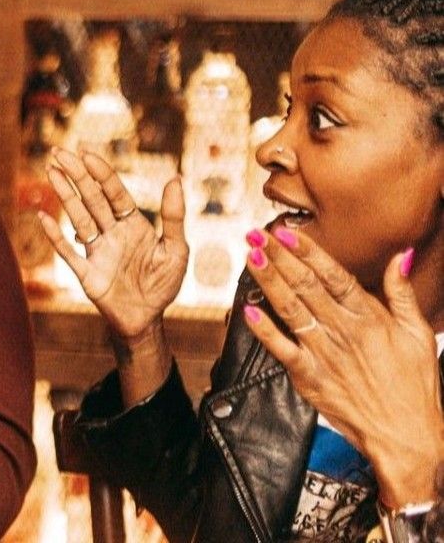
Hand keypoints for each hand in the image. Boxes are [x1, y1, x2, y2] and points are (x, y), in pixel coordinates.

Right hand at [38, 149, 188, 340]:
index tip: (87, 153)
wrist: (147, 320)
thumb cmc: (162, 285)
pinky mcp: (86, 274)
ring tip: (50, 172)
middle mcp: (111, 233)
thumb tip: (175, 179)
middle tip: (59, 152)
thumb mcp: (176, 250)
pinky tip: (43, 218)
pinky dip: (55, 237)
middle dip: (76, 175)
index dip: (101, 173)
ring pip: (78, 218)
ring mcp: (97, 252)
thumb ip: (173, 217)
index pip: (114, 193)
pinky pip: (68, 253)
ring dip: (64, 195)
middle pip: (91, 199)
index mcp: (133, 225)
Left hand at [242, 231, 443, 506]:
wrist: (407, 434)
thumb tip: (400, 255)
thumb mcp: (419, 333)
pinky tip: (246, 310)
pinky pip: (281, 349)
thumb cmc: (416, 385)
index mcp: (370, 318)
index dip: (308, 251)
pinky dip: (263, 330)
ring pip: (290, 310)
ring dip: (268, 282)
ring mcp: (325, 354)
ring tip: (250, 258)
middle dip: (279, 258)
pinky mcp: (310, 378)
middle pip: (306, 286)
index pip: (334, 275)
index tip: (286, 231)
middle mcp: (345, 331)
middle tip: (255, 235)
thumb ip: (402, 293)